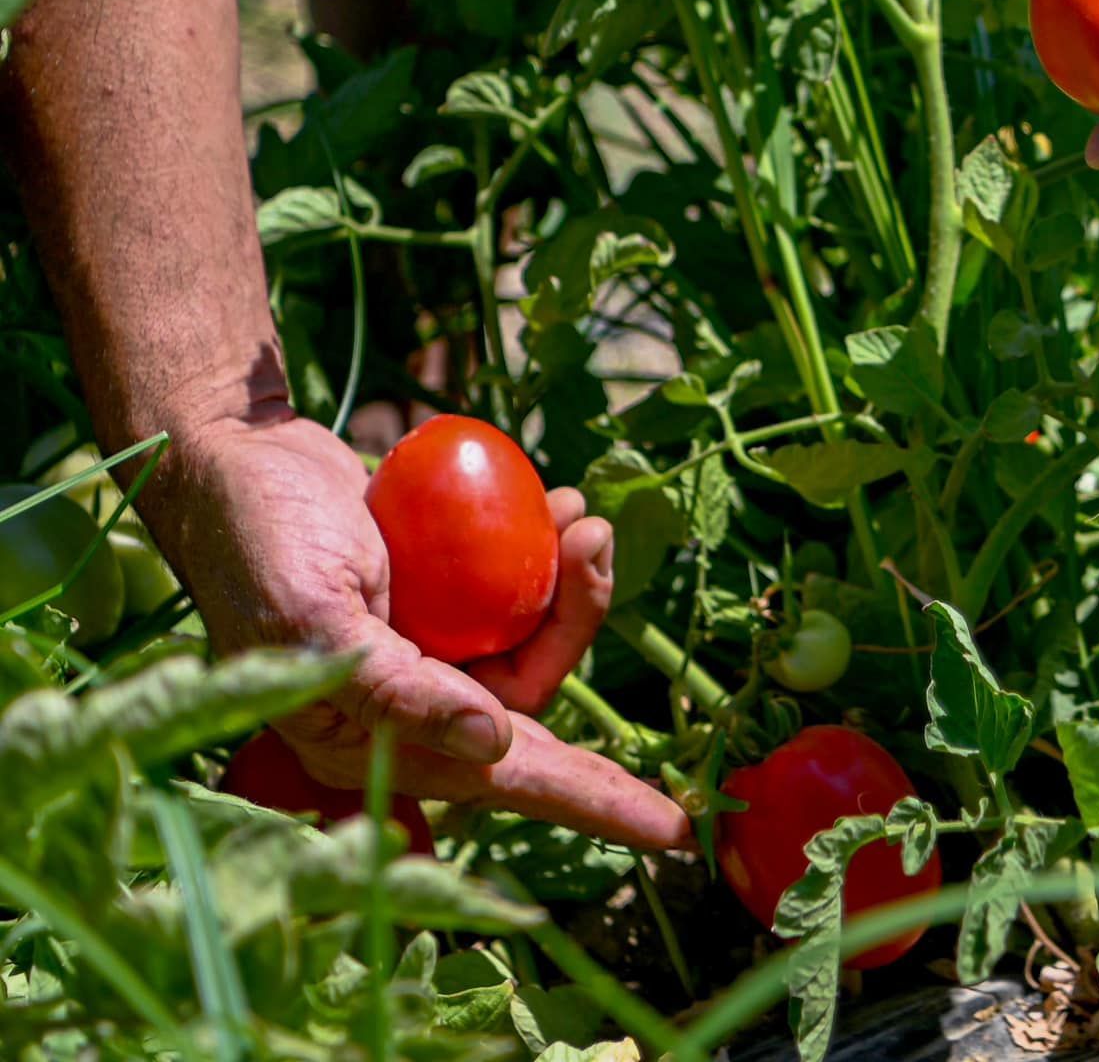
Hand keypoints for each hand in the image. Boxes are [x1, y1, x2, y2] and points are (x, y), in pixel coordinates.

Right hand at [142, 409, 689, 848]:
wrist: (239, 458)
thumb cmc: (258, 542)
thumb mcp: (315, 618)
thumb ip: (397, 689)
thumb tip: (494, 742)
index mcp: (375, 735)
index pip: (503, 779)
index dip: (592, 801)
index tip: (672, 826)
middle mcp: (411, 700)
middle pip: (534, 689)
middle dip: (579, 623)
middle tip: (597, 543)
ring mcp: (429, 642)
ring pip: (532, 634)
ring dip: (568, 579)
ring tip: (579, 515)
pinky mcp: (440, 588)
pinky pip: (514, 584)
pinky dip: (543, 547)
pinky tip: (557, 503)